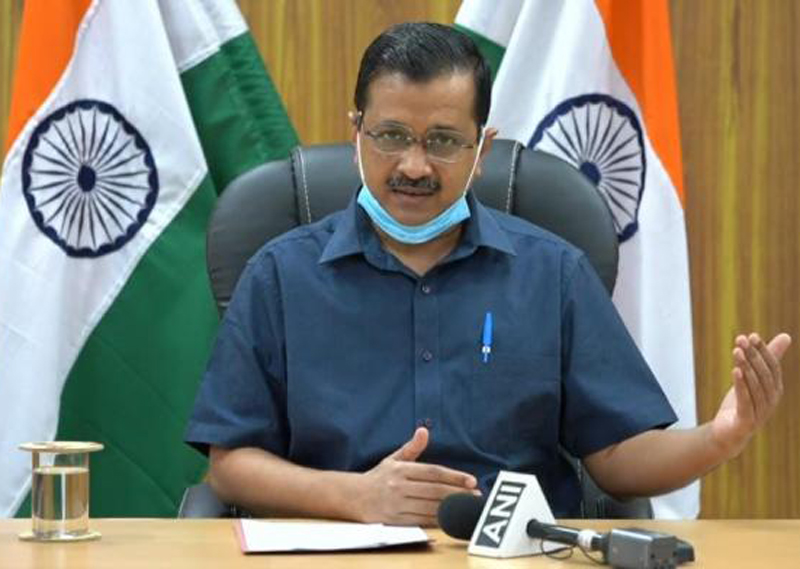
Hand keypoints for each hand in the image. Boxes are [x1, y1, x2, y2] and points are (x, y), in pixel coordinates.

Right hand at [354, 427, 478, 526]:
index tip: (472, 481)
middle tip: (476, 496)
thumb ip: (412, 447)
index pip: (433, 472)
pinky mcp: (394, 520)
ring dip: (451, 509)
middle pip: (434, 491)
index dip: (454, 477)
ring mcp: (395, 504)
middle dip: (458, 494)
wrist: (352, 497)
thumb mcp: (393, 459)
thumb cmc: (378, 477)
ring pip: (429, 507)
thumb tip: (424, 430)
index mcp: (400, 469)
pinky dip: (437, 521)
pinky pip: (421, 521)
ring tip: (468, 508)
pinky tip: (451, 520)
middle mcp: (398, 486)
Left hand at [710, 333, 791, 457]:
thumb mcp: (752, 379)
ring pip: (754, 386)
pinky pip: (745, 400)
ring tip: (736, 350)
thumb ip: (768, 360)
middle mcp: (771, 401)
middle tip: (741, 339)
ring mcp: (760, 412)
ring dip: (745, 366)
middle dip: (753, 355)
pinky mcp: (746, 421)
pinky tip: (735, 370)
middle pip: (763, 375)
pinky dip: (741, 384)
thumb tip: (787, 336)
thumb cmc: (742, 403)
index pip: (772, 367)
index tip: (751, 335)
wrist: (728, 433)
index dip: (763, 351)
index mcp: (775, 390)